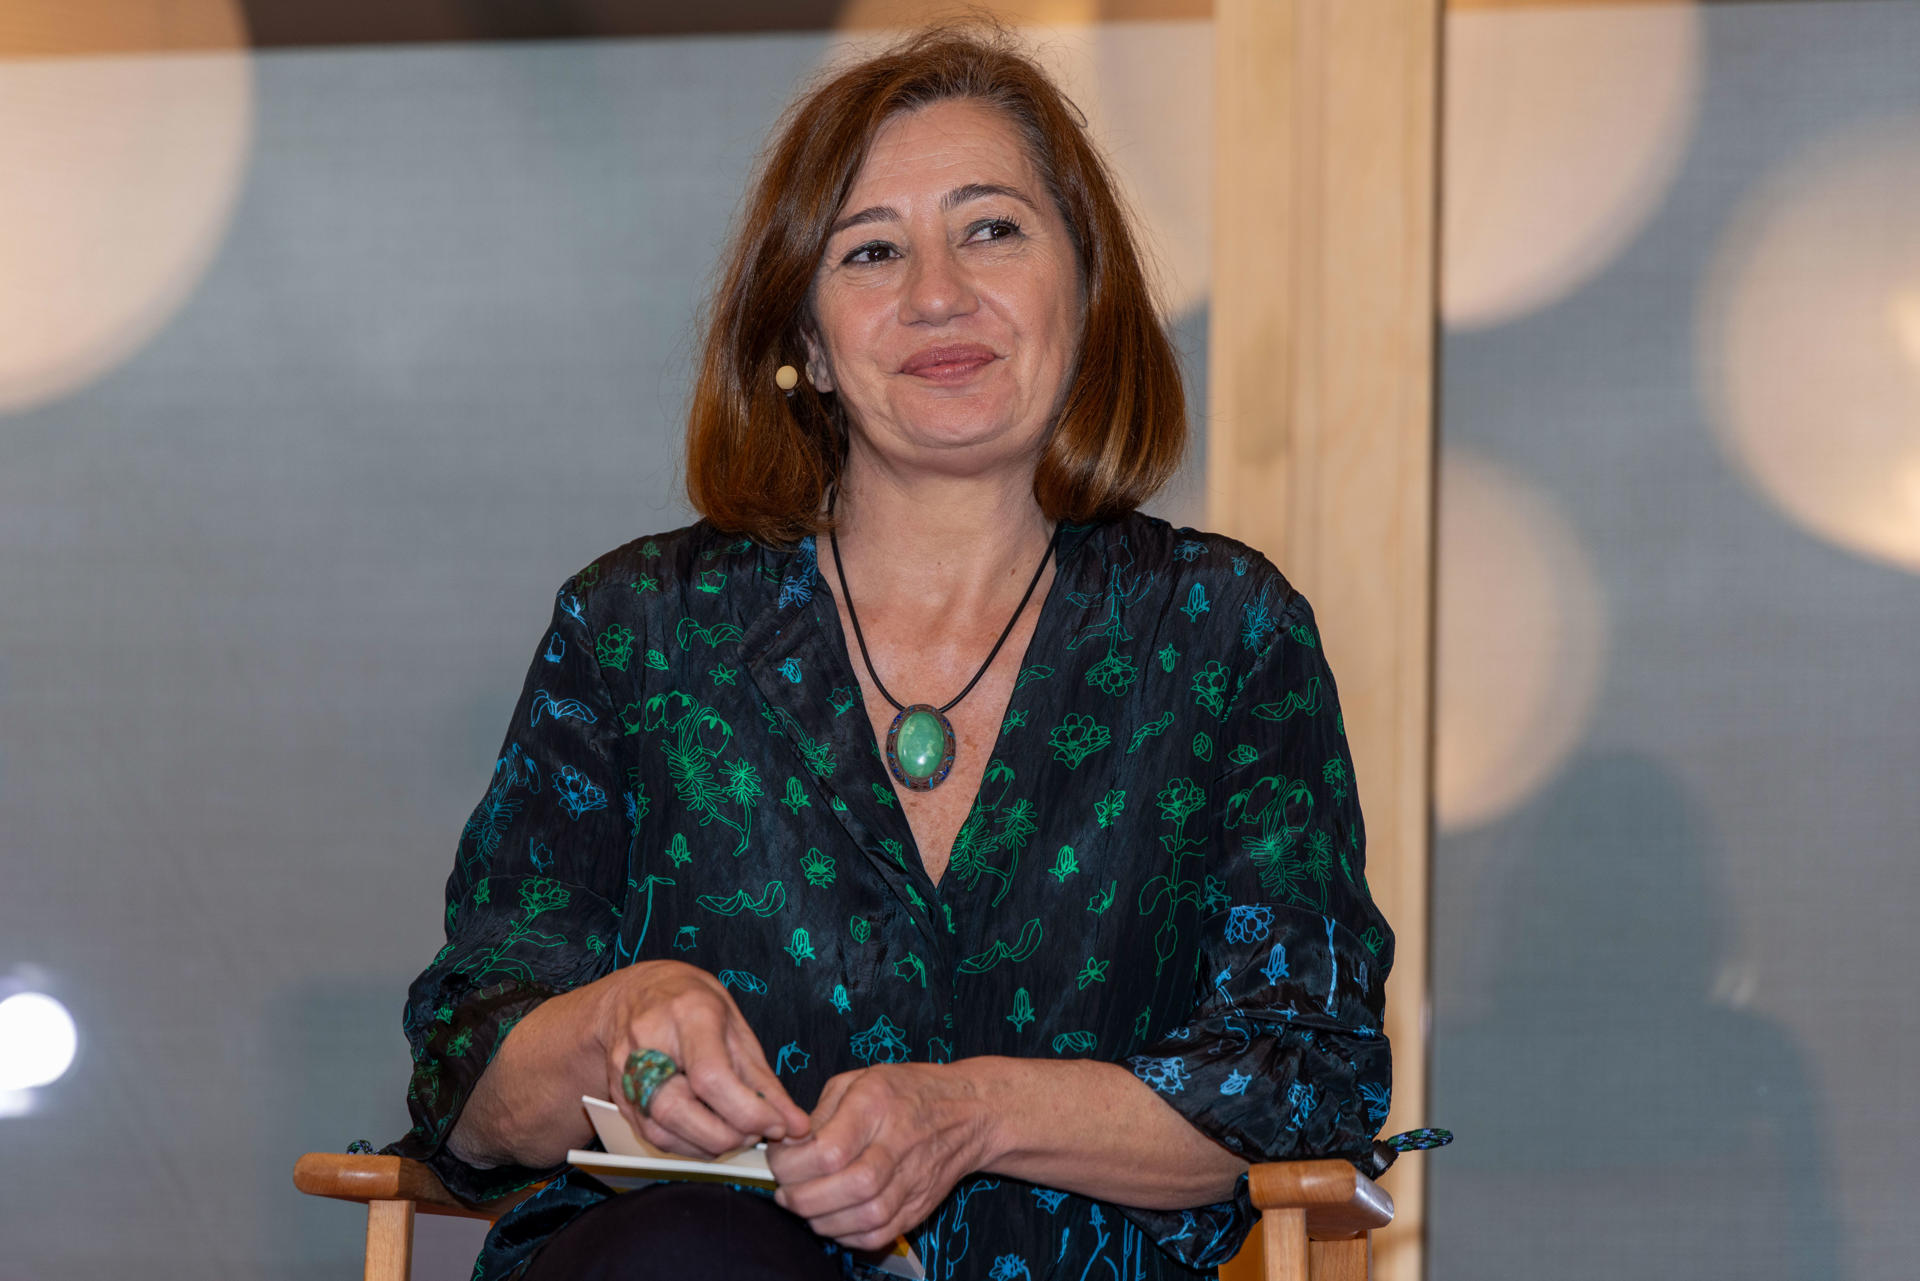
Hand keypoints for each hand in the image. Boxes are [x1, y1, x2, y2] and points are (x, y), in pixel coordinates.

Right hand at [594, 960, 809, 1159]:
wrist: (635, 992)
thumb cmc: (691, 1004)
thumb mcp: (736, 1027)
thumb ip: (764, 1081)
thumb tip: (795, 1126)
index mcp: (687, 1013)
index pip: (710, 1076)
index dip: (747, 1111)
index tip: (777, 1125)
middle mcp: (648, 1041)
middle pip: (680, 1109)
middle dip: (728, 1135)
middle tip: (757, 1132)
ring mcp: (626, 1070)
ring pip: (663, 1130)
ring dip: (710, 1144)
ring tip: (736, 1131)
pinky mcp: (619, 1095)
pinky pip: (653, 1135)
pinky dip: (689, 1144)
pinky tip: (709, 1132)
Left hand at [766, 1062, 990, 1250]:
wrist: (969, 1113)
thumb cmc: (910, 1091)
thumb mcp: (860, 1079)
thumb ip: (821, 1111)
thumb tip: (789, 1145)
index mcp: (877, 1105)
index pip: (828, 1150)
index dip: (791, 1163)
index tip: (780, 1160)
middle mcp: (897, 1144)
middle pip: (846, 1187)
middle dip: (802, 1197)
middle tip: (785, 1190)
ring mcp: (912, 1180)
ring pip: (863, 1218)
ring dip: (820, 1220)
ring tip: (805, 1205)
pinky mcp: (918, 1206)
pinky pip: (878, 1235)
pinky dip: (847, 1235)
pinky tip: (832, 1219)